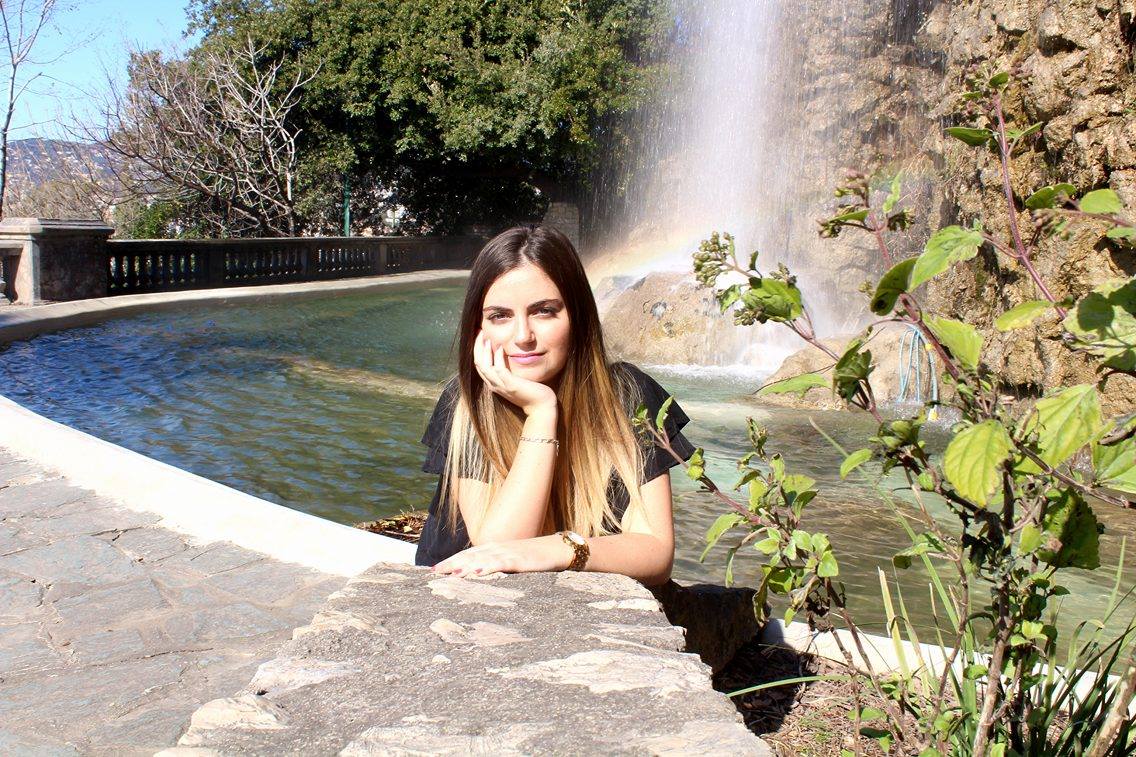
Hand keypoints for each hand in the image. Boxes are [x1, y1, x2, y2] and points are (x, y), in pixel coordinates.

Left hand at [430, 535, 573, 576]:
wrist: (557, 549)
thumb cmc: (533, 558)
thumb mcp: (510, 561)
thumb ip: (494, 565)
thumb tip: (477, 575)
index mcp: (493, 549)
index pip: (467, 555)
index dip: (450, 561)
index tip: (433, 570)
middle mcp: (497, 548)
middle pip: (469, 556)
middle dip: (450, 564)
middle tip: (433, 573)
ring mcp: (507, 552)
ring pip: (481, 559)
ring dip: (464, 566)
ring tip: (449, 573)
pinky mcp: (519, 559)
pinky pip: (500, 563)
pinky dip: (487, 567)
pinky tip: (477, 573)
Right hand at [473, 330, 556, 414]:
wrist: (540, 406)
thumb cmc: (531, 392)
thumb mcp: (516, 379)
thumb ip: (509, 370)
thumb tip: (506, 354)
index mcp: (494, 383)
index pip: (479, 365)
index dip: (477, 350)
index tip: (479, 336)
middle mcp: (494, 385)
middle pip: (478, 364)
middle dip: (477, 347)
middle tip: (479, 332)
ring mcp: (501, 386)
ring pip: (484, 366)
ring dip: (484, 350)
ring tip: (486, 337)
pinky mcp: (511, 385)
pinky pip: (499, 369)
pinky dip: (498, 357)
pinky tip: (500, 348)